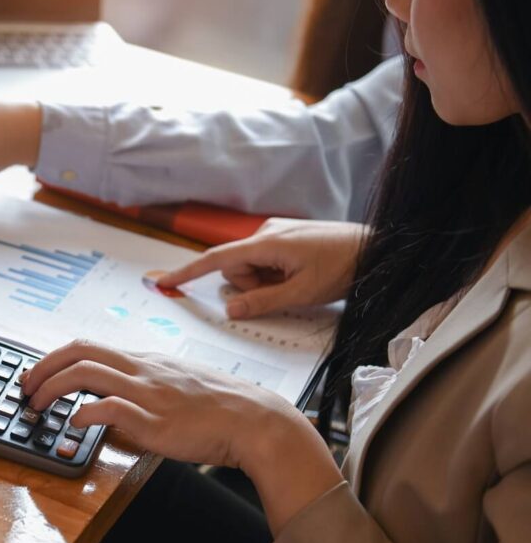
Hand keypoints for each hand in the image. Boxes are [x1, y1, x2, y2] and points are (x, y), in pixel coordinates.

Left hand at [21, 340, 342, 533]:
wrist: (255, 421)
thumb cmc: (220, 406)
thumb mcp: (177, 383)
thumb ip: (145, 385)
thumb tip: (116, 399)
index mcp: (145, 360)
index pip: (88, 346)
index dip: (55, 358)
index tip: (37, 373)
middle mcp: (141, 369)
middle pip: (78, 351)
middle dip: (42, 367)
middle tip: (25, 387)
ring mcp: (147, 393)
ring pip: (85, 373)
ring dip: (52, 388)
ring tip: (38, 406)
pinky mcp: (154, 420)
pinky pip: (108, 408)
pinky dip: (84, 414)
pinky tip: (75, 424)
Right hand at [158, 218, 365, 318]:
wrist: (379, 248)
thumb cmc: (344, 267)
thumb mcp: (302, 293)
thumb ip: (262, 302)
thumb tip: (230, 310)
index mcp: (265, 242)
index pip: (215, 259)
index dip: (188, 273)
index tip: (164, 282)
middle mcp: (265, 233)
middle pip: (235, 269)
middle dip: (251, 286)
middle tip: (284, 292)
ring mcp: (276, 234)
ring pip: (251, 268)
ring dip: (266, 283)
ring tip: (298, 283)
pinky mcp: (286, 238)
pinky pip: (266, 262)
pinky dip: (275, 275)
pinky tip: (300, 276)